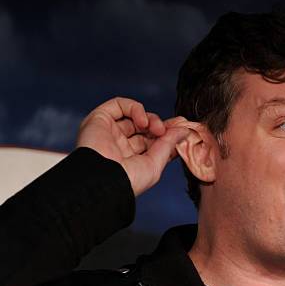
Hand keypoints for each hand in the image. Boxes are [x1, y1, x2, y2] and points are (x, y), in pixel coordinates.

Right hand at [76, 97, 194, 195]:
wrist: (103, 180)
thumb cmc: (128, 180)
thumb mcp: (155, 164)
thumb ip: (169, 144)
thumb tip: (184, 130)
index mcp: (132, 161)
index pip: (153, 142)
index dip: (168, 135)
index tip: (182, 131)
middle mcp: (120, 146)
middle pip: (145, 128)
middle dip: (161, 127)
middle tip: (170, 130)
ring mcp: (109, 132)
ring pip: (134, 116)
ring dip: (150, 118)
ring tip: (157, 129)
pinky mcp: (99, 120)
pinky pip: (119, 104)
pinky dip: (135, 108)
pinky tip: (143, 121)